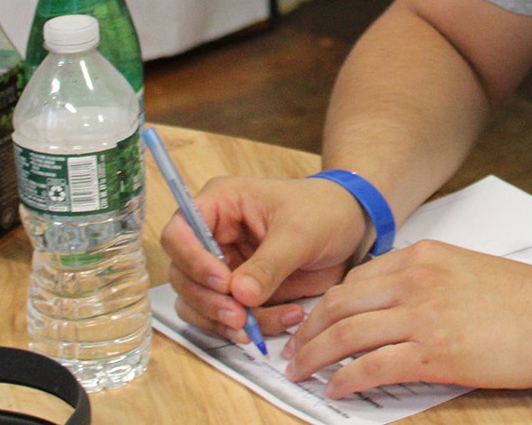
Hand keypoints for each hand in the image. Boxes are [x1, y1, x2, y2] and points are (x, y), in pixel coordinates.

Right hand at [162, 174, 367, 341]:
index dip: (191, 259)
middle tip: (240, 316)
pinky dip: (249, 327)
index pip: (179, 232)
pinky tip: (285, 319)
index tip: (221, 281)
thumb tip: (239, 294)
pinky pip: (227, 318)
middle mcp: (213, 236)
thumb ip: (269, 263)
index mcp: (221, 204)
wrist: (352, 228)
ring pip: (201, 304)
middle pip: (183, 276)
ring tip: (264, 324)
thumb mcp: (301, 232)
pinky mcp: (239, 292)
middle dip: (210, 301)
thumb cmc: (326, 211)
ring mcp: (224, 266)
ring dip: (228, 321)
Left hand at [282, 240, 531, 397]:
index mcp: (426, 256)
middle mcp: (416, 280)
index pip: (358, 279)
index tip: (315, 322)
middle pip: (340, 304)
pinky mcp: (431, 353)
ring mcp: (422, 315)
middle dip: (308, 330)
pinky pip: (369, 367)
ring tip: (300, 372)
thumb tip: (400, 307)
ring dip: (314, 356)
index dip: (328, 304)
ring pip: (345, 335)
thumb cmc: (530, 301)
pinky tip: (335, 390)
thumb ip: (432, 281)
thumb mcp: (472, 271)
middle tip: (293, 350)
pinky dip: (344, 380)